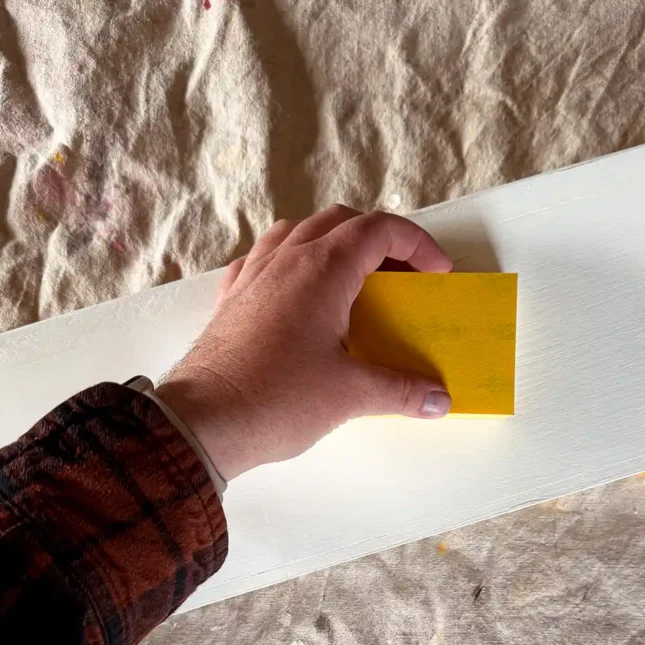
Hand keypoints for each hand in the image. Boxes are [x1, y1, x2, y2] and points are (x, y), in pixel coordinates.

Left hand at [156, 206, 452, 481]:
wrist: (204, 421)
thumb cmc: (279, 398)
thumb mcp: (351, 394)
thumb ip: (402, 390)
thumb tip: (441, 400)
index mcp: (322, 268)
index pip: (379, 230)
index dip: (416, 244)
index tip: (437, 272)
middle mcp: (286, 258)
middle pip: (340, 222)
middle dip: (380, 240)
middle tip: (403, 276)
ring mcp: (253, 274)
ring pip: (299, 232)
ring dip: (333, 242)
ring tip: (354, 278)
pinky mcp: (232, 298)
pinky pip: (266, 258)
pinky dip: (293, 262)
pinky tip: (299, 291)